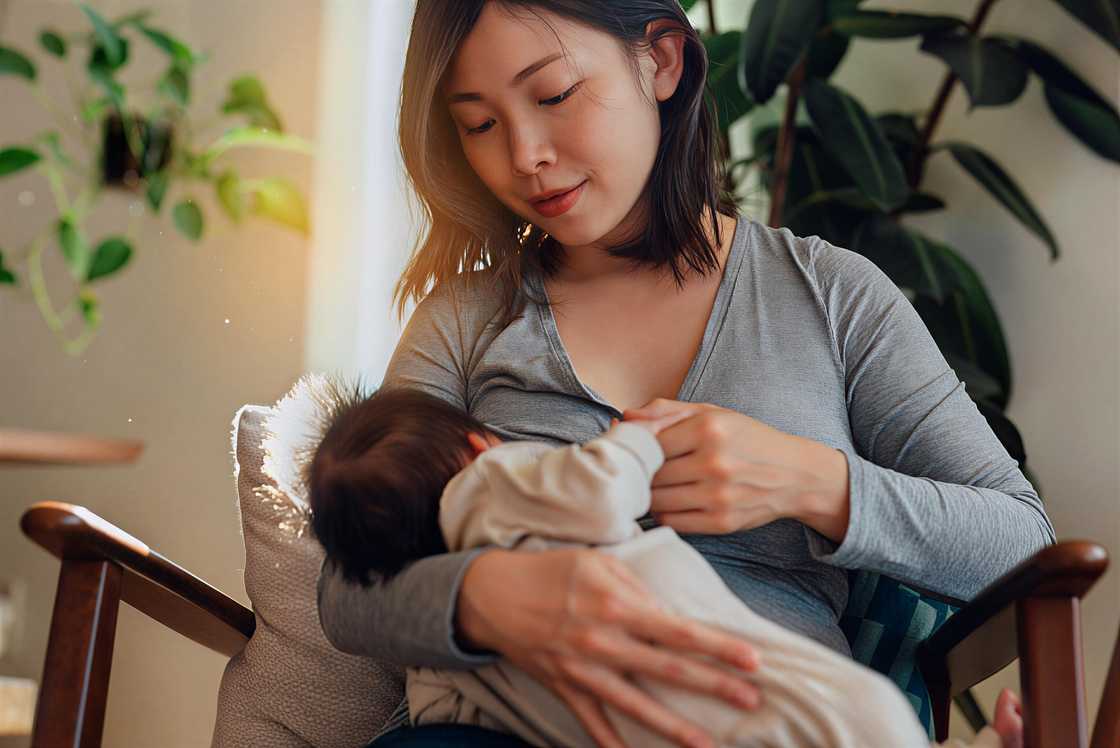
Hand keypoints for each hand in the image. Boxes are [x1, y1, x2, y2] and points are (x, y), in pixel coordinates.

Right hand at [457, 548, 762, 747]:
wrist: (492, 594)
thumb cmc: (549, 570)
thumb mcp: (596, 563)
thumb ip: (636, 587)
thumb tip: (667, 614)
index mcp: (616, 605)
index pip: (679, 631)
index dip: (718, 647)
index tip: (753, 659)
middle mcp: (603, 642)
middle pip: (669, 671)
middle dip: (714, 686)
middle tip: (752, 700)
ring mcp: (582, 671)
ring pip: (637, 706)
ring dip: (675, 728)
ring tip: (707, 745)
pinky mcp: (563, 688)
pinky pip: (593, 724)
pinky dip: (613, 745)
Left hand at [623, 399, 849, 538]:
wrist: (795, 474)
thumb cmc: (748, 439)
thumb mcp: (712, 413)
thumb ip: (665, 411)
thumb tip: (624, 418)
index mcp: (708, 429)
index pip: (648, 442)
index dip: (635, 447)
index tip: (634, 449)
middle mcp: (714, 463)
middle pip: (650, 473)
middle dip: (640, 472)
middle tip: (639, 470)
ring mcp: (718, 496)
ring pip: (657, 500)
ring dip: (648, 495)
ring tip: (655, 485)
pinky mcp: (722, 522)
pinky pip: (672, 522)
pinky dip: (664, 513)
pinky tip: (672, 501)